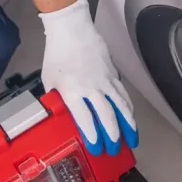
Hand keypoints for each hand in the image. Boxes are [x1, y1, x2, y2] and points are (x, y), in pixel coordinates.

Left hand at [40, 0, 137, 155]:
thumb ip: (56, 100)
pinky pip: (124, 96)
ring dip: (128, 126)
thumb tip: (60, 116)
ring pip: (121, 107)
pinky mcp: (114, 75)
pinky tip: (131, 119)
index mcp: (72, 91)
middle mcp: (92, 88)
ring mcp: (106, 81)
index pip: (85, 119)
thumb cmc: (57, 55)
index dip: (93, 137)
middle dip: (112, 137)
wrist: (72, 30)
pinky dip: (129, 109)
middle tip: (114, 151)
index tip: (96, 149)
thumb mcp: (49, 81)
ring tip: (132, 141)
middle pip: (107, 117)